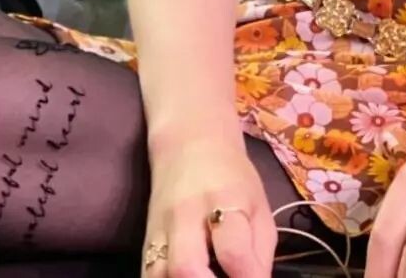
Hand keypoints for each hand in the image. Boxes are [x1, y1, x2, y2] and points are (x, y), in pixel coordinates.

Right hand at [143, 131, 277, 276]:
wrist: (189, 141)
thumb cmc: (232, 176)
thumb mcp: (259, 204)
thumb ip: (261, 251)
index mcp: (225, 200)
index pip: (233, 250)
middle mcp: (187, 215)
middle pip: (186, 268)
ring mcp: (160, 230)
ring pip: (157, 274)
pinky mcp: (143, 242)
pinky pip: (147, 274)